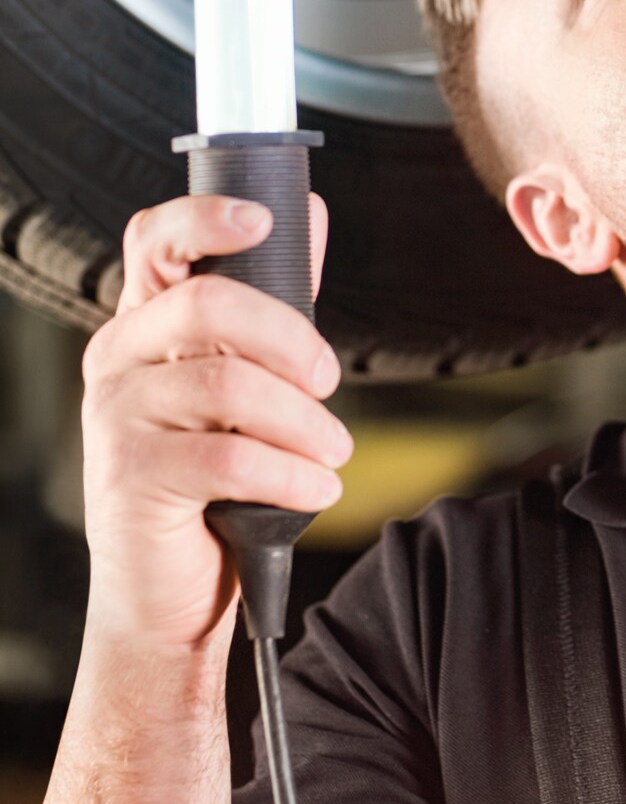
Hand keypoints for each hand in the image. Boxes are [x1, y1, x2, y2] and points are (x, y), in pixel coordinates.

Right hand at [80, 192, 347, 652]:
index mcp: (144, 320)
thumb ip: (273, 298)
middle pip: (209, 305)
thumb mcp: (244, 377)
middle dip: (291, 338)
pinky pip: (229, 458)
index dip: (205, 218)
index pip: (155, 241)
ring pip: (229, 385)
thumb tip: (307, 213)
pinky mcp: (130, 478)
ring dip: (303, 420)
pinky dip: (292, 473)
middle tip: (329, 379)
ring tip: (332, 451)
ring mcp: (116, 416)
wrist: (169, 590)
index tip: (262, 218)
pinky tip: (316, 487)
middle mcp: (117, 357)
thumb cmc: (211, 475)